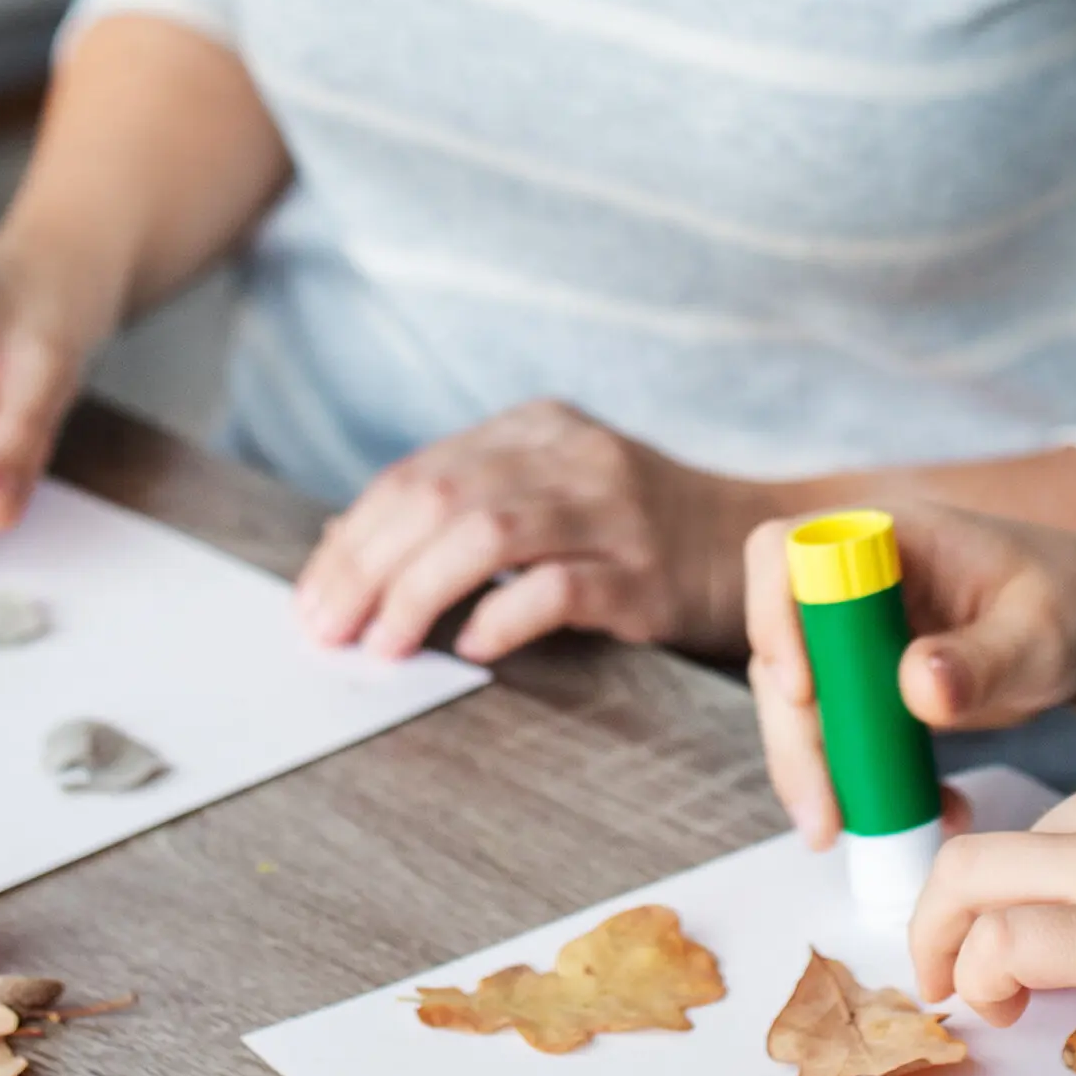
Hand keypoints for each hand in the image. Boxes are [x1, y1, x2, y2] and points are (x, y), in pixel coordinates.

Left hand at [292, 403, 756, 659]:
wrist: (763, 543)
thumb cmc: (635, 533)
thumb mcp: (548, 497)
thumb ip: (460, 511)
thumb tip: (340, 547)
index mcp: (538, 429)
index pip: (418, 473)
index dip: (354, 538)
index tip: (312, 599)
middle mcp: (573, 456)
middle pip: (441, 497)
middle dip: (367, 568)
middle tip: (328, 631)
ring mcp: (616, 510)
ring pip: (489, 533)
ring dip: (417, 593)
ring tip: (384, 646)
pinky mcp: (648, 572)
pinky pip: (560, 587)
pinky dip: (503, 614)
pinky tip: (471, 644)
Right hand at [739, 500, 1075, 846]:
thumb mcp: (1047, 630)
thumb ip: (986, 657)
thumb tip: (916, 686)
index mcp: (887, 537)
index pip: (785, 551)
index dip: (774, 615)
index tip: (804, 690)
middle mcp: (856, 583)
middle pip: (781, 649)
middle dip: (795, 737)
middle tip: (824, 817)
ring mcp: (861, 638)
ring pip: (802, 705)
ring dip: (821, 774)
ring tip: (854, 836)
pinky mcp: (874, 688)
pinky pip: (846, 738)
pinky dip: (873, 786)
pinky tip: (936, 816)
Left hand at [904, 726, 1075, 1065]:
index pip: (1070, 811)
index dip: (1039, 876)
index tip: (1034, 919)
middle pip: (1007, 842)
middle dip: (965, 906)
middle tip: (960, 962)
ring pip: (970, 878)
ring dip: (948, 942)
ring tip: (965, 994)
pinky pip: (1000, 943)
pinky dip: (979, 975)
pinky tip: (1002, 1010)